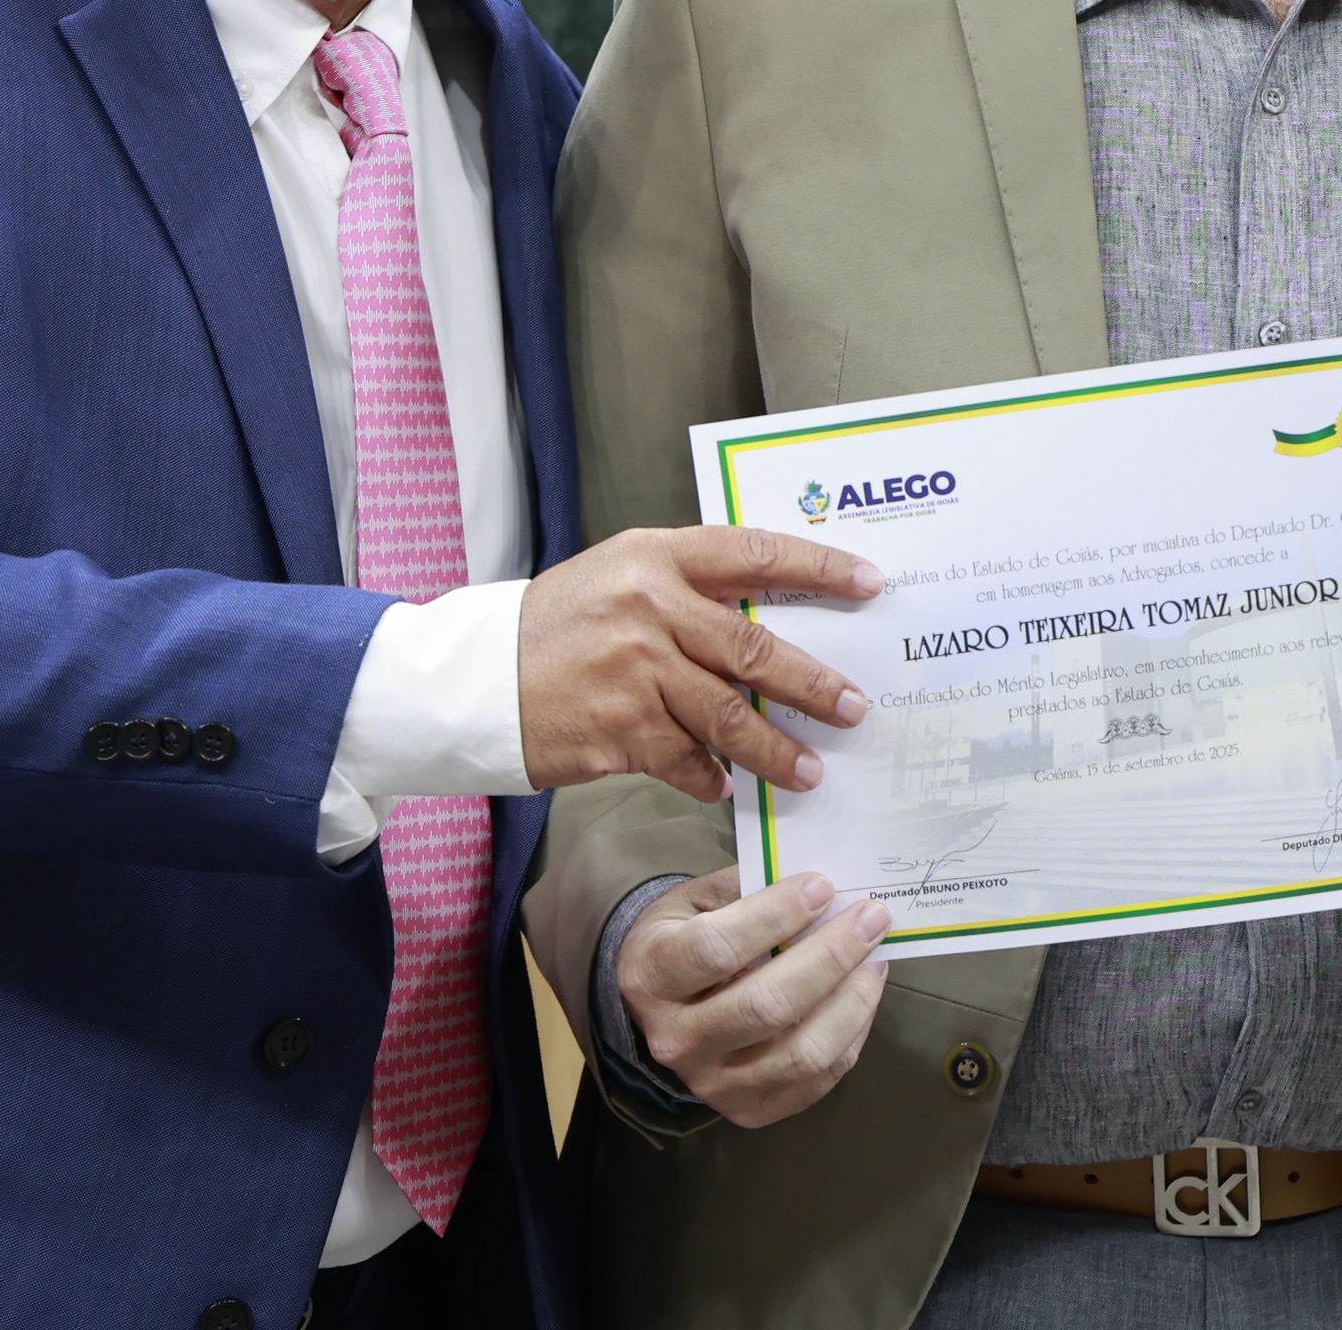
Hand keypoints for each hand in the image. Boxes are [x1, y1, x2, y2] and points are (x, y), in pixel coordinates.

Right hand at [518, 526, 880, 799]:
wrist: (473, 679)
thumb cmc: (553, 627)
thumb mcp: (617, 578)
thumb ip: (687, 591)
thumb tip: (769, 620)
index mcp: (655, 558)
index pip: (754, 553)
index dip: (818, 568)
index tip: (868, 584)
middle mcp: (650, 609)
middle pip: (756, 648)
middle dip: (814, 683)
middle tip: (853, 705)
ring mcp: (635, 673)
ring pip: (731, 716)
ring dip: (776, 749)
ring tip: (809, 770)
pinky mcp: (619, 732)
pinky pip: (688, 762)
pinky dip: (712, 779)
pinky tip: (726, 787)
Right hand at [615, 867, 893, 1127]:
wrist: (659, 1008)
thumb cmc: (683, 938)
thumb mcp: (695, 900)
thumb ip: (748, 888)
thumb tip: (820, 883)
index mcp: (652, 976)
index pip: (717, 948)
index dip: (775, 915)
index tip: (822, 886)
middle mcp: (677, 1039)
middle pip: (767, 1006)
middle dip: (831, 956)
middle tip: (871, 917)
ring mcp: (713, 1084)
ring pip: (801, 1052)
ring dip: (853, 1000)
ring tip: (875, 957)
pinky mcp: (751, 1109)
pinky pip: (819, 1078)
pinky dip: (852, 1032)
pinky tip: (863, 992)